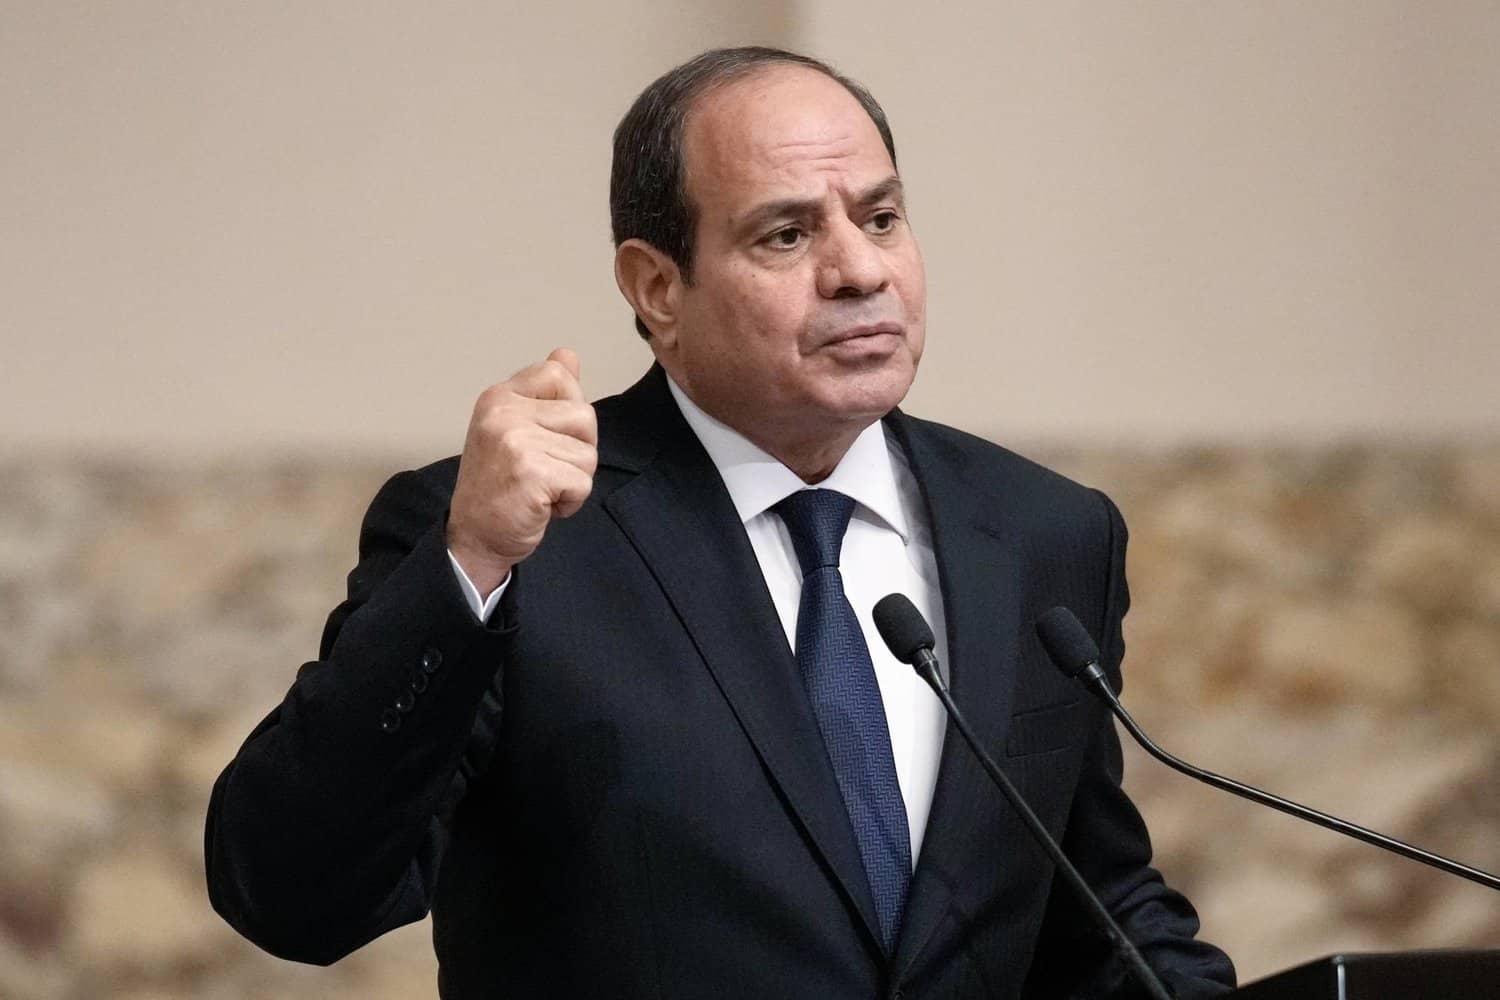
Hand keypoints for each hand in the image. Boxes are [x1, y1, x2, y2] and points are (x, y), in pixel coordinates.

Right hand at [446, 348, 597, 594]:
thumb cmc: (499, 486)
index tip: (547, 436)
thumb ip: (544, 394)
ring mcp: (515, 440)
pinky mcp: (531, 472)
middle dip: (577, 450)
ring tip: (541, 488)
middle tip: (544, 470)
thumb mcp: (515, 428)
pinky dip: (570, 502)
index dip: (569, 409)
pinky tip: (542, 506)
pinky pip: (582, 482)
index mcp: (500, 396)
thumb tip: (567, 354)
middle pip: (584, 416)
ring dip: (574, 479)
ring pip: (587, 453)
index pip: (558, 373)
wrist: (474, 536)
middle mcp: (503, 412)